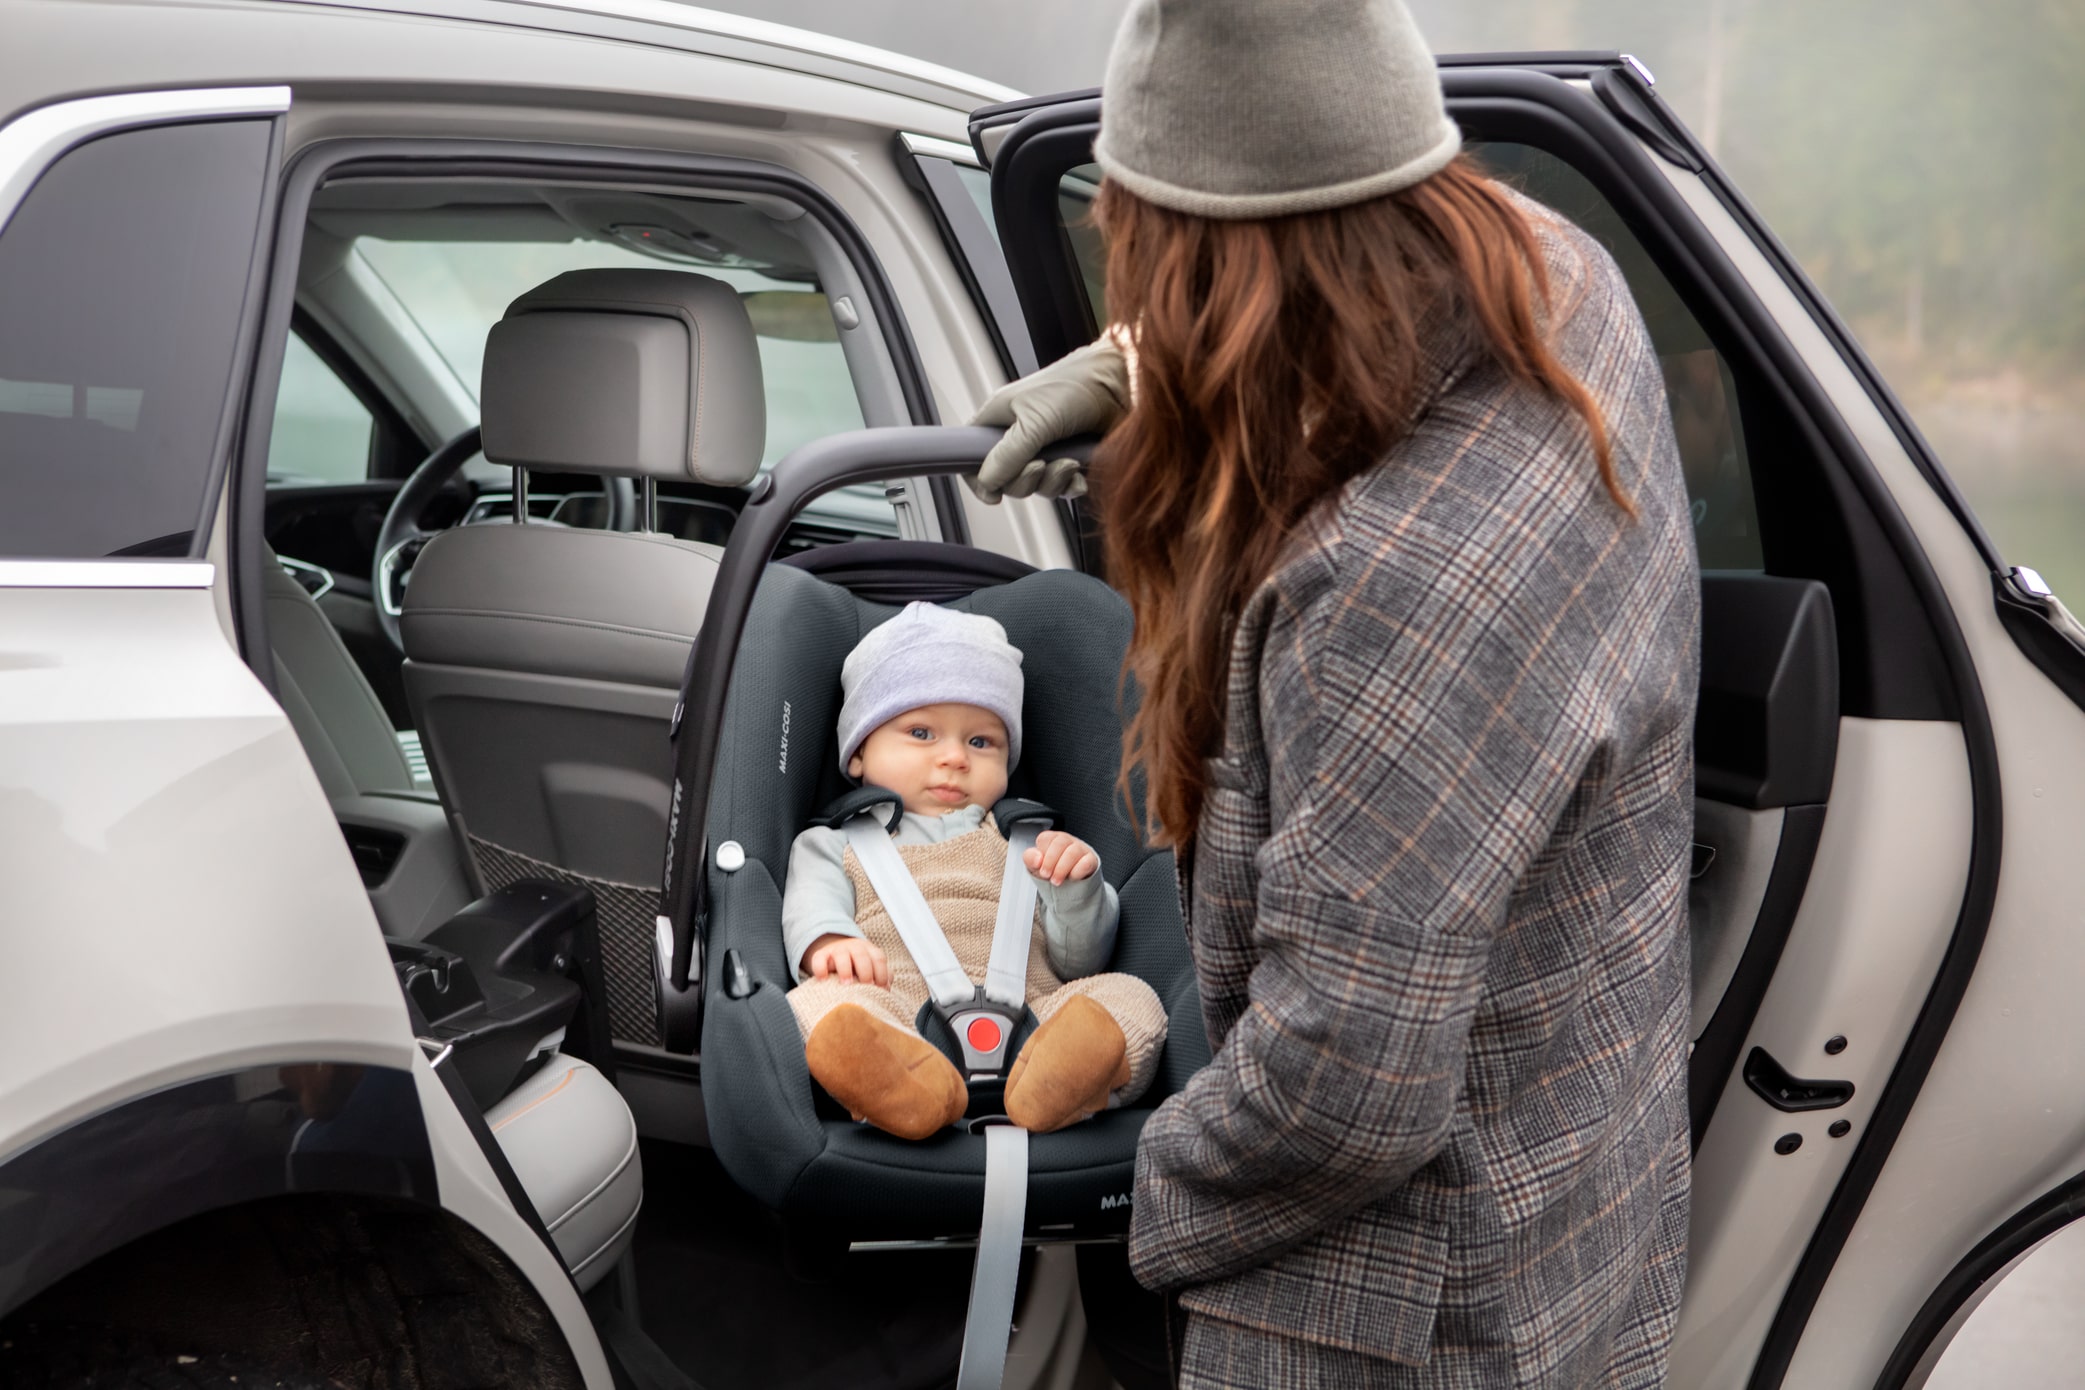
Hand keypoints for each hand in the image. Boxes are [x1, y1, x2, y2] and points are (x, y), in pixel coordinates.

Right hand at [803, 933, 891, 986]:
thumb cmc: (858, 968)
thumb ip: (880, 977)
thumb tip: (885, 990)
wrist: (835, 954)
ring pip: (841, 955)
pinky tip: (823, 981)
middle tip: (866, 987)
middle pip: (862, 956)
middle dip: (866, 972)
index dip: (881, 974)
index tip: (881, 990)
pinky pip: (819, 959)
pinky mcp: (820, 955)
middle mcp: (855, 947)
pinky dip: (820, 969)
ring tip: (846, 985)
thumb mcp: (871, 968)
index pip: (879, 959)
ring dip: (845, 970)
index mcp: (870, 951)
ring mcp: (837, 950)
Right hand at [966, 336, 1130, 503]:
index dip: (978, 477)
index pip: (971, 453)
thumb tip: (987, 481)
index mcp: (1001, 417)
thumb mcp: (1033, 421)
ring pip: (1034, 486)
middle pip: (1005, 479)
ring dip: (1052, 481)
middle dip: (1025, 480)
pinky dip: (1070, 484)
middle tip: (1040, 465)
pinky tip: (1079, 469)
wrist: (1122, 385)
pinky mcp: (1070, 459)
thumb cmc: (1076, 387)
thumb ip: (1007, 455)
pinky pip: (1060, 488)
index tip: (992, 493)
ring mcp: (1045, 448)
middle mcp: (1020, 434)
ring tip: (1067, 462)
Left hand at [1024, 831, 1098, 885]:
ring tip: (1056, 881)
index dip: (1041, 855)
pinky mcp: (1091, 860)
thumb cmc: (1052, 869)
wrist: (1069, 884)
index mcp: (1052, 838)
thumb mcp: (1036, 866)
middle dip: (1050, 862)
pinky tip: (1071, 878)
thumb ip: (1030, 859)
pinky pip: (1086, 862)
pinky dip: (1077, 872)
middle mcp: (1067, 841)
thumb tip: (1037, 859)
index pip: (1046, 838)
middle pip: (1060, 843)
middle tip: (1046, 876)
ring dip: (1062, 869)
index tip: (1039, 868)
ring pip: (1073, 852)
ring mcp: (1080, 849)